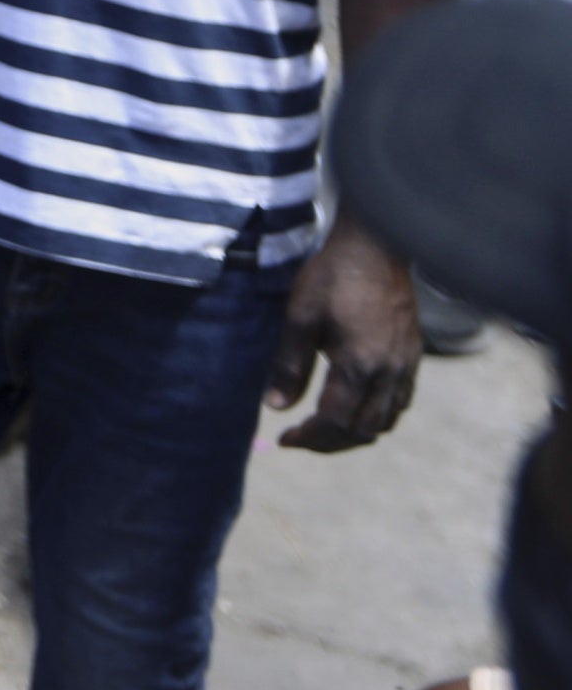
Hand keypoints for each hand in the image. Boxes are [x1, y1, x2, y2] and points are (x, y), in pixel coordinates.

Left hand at [271, 220, 421, 451]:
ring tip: (325, 429)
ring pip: (387, 420)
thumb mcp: (300, 317)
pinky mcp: (413, 356)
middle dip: (330, 442)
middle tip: (301, 438)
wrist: (376, 248)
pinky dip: (377, 415)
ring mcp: (406, 366)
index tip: (284, 439)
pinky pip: (400, 402)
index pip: (335, 421)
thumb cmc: (332, 277)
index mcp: (360, 366)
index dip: (309, 437)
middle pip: (364, 430)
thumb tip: (276, 407)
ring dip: (356, 432)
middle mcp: (390, 374)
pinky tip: (355, 406)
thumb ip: (289, 364)